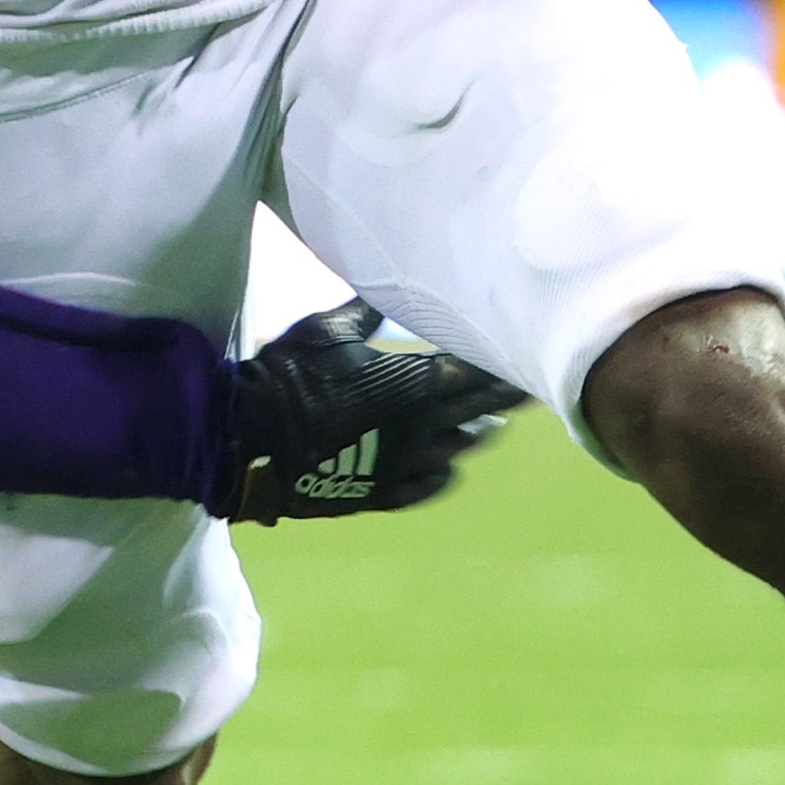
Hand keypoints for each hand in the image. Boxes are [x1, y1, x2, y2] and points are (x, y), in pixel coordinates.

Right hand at [222, 304, 514, 522]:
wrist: (254, 438)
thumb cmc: (291, 373)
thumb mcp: (328, 329)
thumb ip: (368, 315)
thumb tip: (387, 291)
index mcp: (416, 382)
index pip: (479, 372)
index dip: (504, 363)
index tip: (527, 353)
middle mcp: (424, 426)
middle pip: (482, 410)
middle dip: (505, 397)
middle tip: (530, 386)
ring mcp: (406, 465)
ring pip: (460, 448)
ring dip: (477, 433)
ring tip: (492, 425)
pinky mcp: (382, 493)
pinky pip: (429, 486)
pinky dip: (444, 473)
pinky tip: (450, 467)